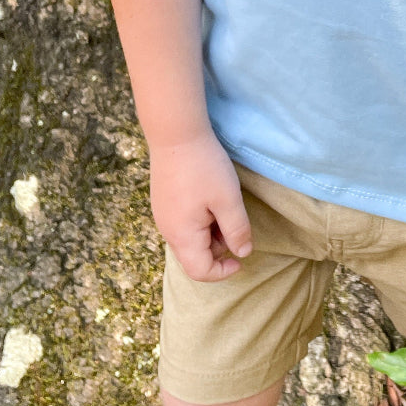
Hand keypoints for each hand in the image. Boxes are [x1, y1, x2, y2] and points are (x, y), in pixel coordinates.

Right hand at [149, 132, 252, 280]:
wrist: (175, 133)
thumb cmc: (204, 167)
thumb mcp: (228, 200)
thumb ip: (237, 230)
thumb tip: (243, 253)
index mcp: (182, 235)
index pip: (200, 271)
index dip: (223, 272)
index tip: (242, 258)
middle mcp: (167, 231)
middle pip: (194, 257)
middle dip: (218, 249)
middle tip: (233, 223)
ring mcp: (162, 216)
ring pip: (189, 240)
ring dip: (210, 234)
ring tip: (222, 207)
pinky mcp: (162, 202)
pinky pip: (183, 224)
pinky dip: (200, 222)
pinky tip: (209, 198)